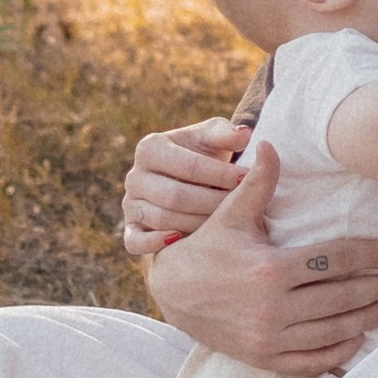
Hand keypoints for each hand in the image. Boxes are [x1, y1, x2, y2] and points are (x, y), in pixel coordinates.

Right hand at [121, 111, 254, 258]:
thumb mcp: (213, 137)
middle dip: (212, 202)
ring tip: (224, 223)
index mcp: (150, 147)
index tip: (247, 179)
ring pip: (161, 219)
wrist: (188, 179)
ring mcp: (130, 203)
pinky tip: (180, 240)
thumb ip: (227, 134)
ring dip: (196, 224)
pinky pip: (135, 242)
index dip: (221, 173)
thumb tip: (244, 135)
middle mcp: (135, 176)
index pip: (189, 165)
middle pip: (175, 196)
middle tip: (240, 205)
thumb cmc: (204, 154)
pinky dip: (155, 243)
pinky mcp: (130, 228)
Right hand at [142, 140, 377, 371]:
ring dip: (366, 319)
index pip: (334, 261)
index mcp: (270, 269)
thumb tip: (270, 143)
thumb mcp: (231, 214)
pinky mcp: (263, 358)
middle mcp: (272, 307)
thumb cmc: (208, 248)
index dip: (370, 255)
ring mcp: (269, 337)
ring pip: (331, 330)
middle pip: (341, 298)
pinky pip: (311, 360)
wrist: (173, 293)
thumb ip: (257, 183)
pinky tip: (358, 338)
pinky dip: (338, 352)